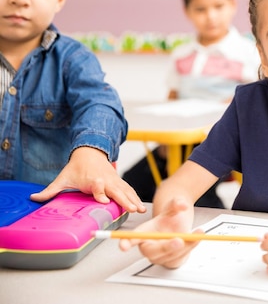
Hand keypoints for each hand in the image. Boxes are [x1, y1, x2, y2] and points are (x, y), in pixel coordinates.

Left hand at [30, 146, 145, 212]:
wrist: (90, 151)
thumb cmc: (77, 167)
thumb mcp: (63, 177)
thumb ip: (50, 190)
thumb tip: (34, 198)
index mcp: (93, 179)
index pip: (98, 187)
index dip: (100, 194)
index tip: (103, 201)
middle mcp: (105, 180)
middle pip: (116, 190)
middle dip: (124, 200)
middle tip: (132, 209)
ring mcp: (114, 180)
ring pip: (125, 191)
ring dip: (134, 200)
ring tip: (140, 210)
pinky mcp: (118, 182)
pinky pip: (128, 190)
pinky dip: (135, 197)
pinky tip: (139, 206)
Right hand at [119, 197, 197, 267]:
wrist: (180, 227)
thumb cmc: (170, 220)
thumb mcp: (172, 208)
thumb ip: (176, 203)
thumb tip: (181, 204)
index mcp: (143, 233)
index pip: (132, 238)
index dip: (126, 242)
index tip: (123, 245)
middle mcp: (149, 247)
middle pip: (153, 251)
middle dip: (167, 247)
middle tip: (178, 240)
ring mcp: (160, 257)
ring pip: (170, 255)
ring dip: (184, 246)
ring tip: (195, 234)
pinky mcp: (171, 262)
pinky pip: (180, 258)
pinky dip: (190, 247)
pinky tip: (196, 238)